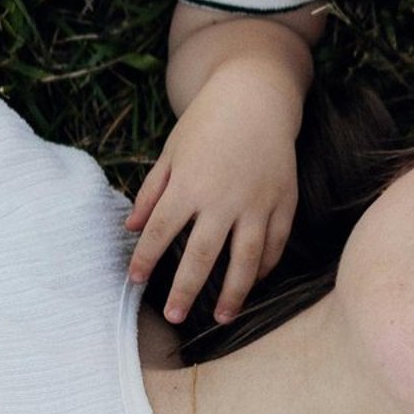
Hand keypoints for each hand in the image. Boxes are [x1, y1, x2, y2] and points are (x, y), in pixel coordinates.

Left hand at [126, 53, 303, 323]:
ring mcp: (257, 202)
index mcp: (188, 186)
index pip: (159, 233)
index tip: (136, 280)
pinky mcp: (284, 200)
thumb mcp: (171, 153)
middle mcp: (222, 199)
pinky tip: (255, 280)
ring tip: (222, 316)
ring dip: (233, 292)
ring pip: (245, 259)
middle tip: (175, 316)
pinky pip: (275, 242)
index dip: (145, 260)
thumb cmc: (207, 123)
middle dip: (185, 291)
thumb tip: (130, 228)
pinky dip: (266, 265)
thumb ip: (151, 192)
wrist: (256, 97)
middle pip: (201, 257)